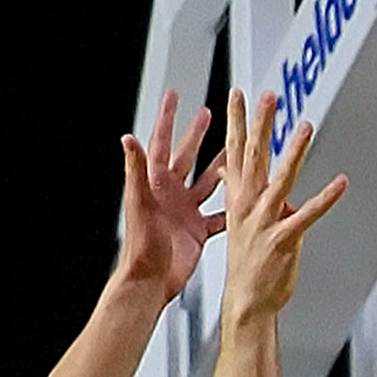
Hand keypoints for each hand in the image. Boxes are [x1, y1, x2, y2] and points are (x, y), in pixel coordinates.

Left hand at [119, 89, 227, 299]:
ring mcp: (186, 211)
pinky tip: (247, 200)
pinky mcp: (198, 229)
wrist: (152, 280)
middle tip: (209, 114)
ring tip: (235, 150)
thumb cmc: (143, 245)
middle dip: (197, 134)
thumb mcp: (140, 203)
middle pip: (187, 156)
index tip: (174, 96)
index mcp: (157, 183)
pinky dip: (233, 208)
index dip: (167, 118)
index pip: (161, 142)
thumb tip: (128, 140)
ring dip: (221, 167)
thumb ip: (136, 170)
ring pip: (208, 182)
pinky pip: (220, 214)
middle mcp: (172, 194)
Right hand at [220, 89, 348, 324]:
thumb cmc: (247, 263)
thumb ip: (241, 192)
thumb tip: (239, 171)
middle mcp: (248, 206)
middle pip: (253, 157)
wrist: (246, 301)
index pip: (235, 151)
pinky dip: (325, 198)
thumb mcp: (238, 220)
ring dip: (293, 152)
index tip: (238, 95)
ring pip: (280, 180)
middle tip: (267, 96)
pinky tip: (341, 183)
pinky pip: (307, 214)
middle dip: (259, 124)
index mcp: (238, 198)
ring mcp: (265, 221)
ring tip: (304, 127)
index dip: (237, 122)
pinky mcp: (283, 239)